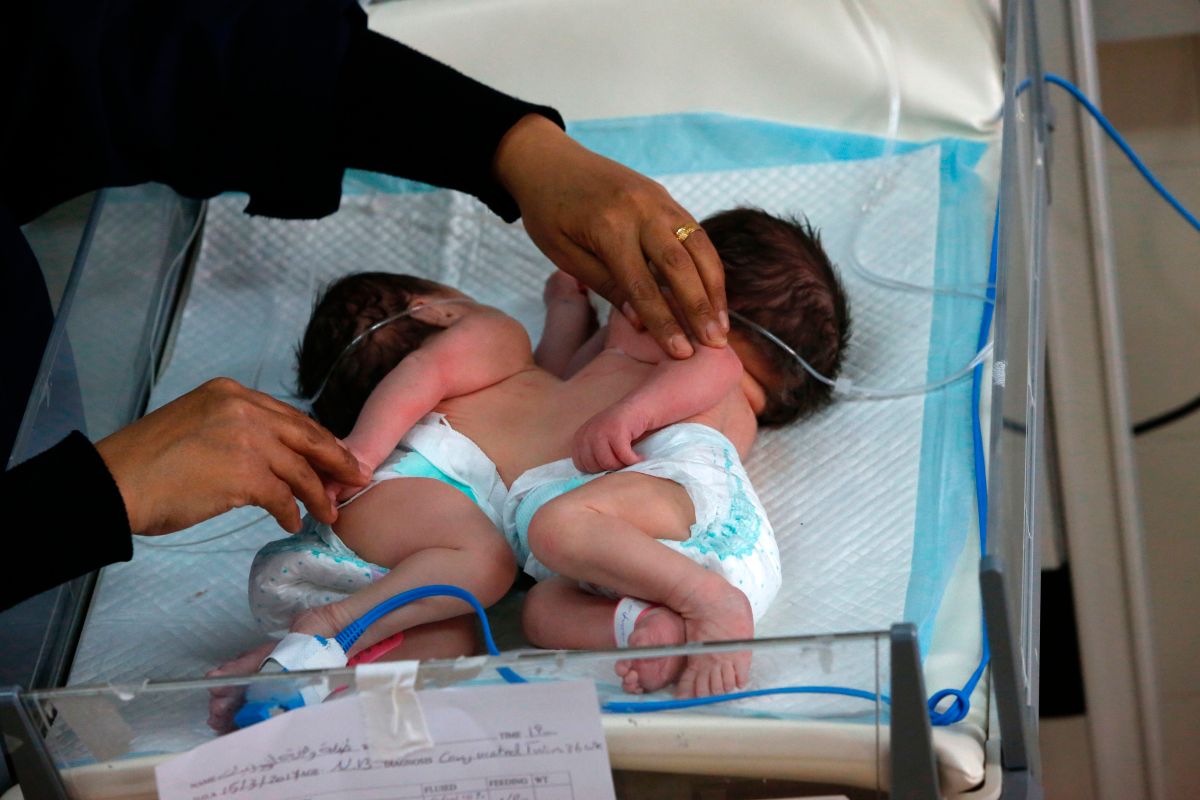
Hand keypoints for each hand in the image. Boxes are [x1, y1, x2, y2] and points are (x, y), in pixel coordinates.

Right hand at [95, 378, 370, 534]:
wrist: (112, 483)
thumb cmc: (149, 464)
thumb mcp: (198, 425)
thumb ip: (238, 430)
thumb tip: (278, 456)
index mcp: (232, 393)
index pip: (290, 416)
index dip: (318, 439)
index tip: (335, 456)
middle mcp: (243, 408)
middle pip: (307, 436)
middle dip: (336, 460)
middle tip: (357, 478)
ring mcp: (245, 438)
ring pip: (300, 469)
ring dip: (318, 494)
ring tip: (328, 512)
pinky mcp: (243, 472)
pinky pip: (282, 496)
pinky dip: (291, 511)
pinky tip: (292, 522)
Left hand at [494, 115, 728, 359]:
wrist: (548, 159)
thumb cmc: (548, 212)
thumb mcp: (563, 254)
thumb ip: (605, 283)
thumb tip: (641, 319)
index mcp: (610, 226)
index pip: (643, 284)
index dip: (664, 321)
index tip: (681, 353)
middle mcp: (642, 209)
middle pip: (680, 266)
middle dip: (700, 308)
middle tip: (716, 344)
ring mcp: (659, 200)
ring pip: (698, 246)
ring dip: (714, 288)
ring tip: (721, 324)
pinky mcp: (665, 197)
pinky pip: (695, 233)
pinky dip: (708, 265)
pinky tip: (713, 293)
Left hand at [572, 403, 649, 472]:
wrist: (639, 408)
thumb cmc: (621, 430)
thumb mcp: (599, 442)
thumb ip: (592, 456)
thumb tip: (592, 484)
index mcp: (579, 438)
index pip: (582, 466)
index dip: (598, 468)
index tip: (611, 461)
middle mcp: (586, 434)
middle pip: (594, 467)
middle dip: (611, 467)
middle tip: (622, 459)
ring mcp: (600, 432)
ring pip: (608, 464)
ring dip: (623, 464)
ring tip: (630, 457)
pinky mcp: (616, 431)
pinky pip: (624, 458)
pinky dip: (635, 460)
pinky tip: (640, 457)